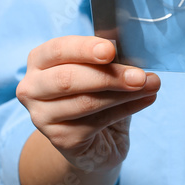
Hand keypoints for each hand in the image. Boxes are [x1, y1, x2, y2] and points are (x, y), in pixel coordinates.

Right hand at [15, 35, 159, 173]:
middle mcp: (33, 88)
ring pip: (85, 102)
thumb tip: (131, 45)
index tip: (111, 50)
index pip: (58, 50)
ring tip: (151, 85)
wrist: (92, 139)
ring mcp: (43, 117)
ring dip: (123, 93)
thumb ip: (107, 57)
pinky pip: (97, 122)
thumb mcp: (99, 69)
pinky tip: (146, 99)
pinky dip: (126, 109)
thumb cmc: (94, 93)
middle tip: (140, 75)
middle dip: (108, 76)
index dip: (84, 49)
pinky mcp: (60, 139)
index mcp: (40, 61)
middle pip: (67, 79)